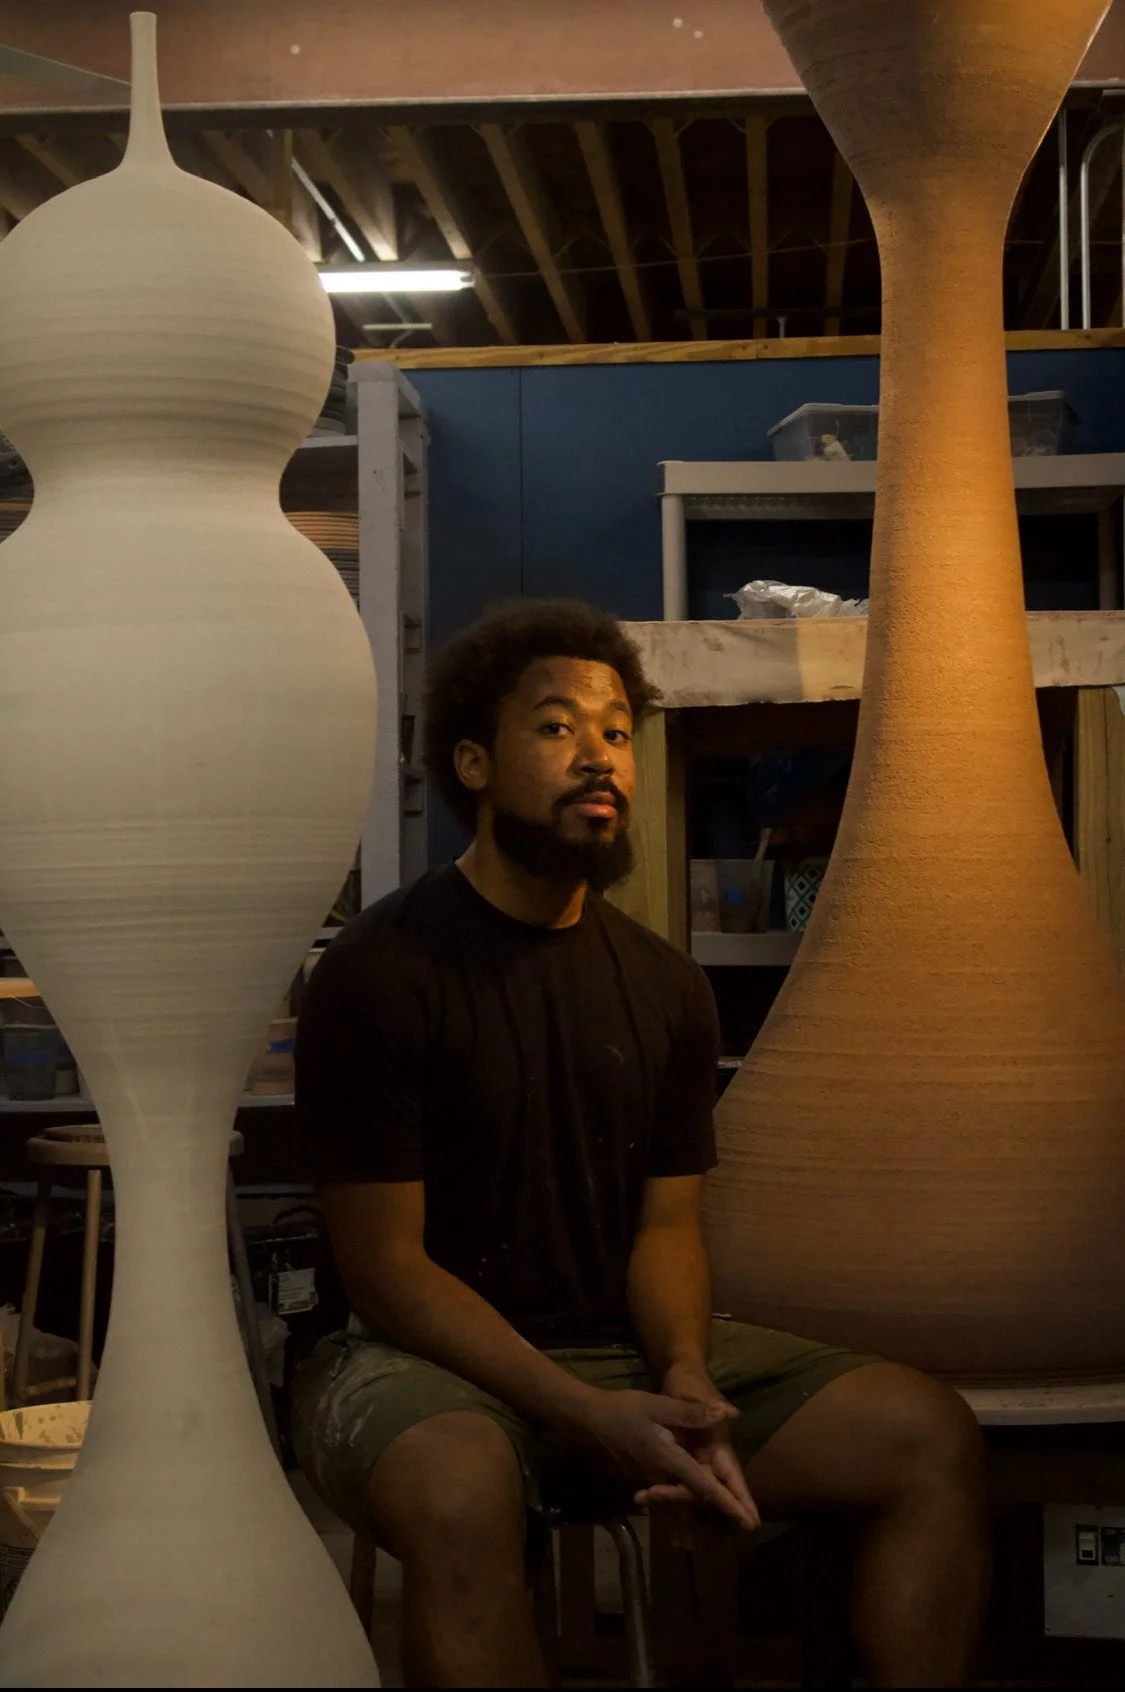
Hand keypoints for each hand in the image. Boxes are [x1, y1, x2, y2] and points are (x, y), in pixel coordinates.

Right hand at [572, 1387, 757, 1528]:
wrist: (588, 1419)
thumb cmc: (624, 1409)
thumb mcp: (658, 1406)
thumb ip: (691, 1413)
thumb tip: (726, 1412)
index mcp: (669, 1459)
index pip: (704, 1485)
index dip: (728, 1502)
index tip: (747, 1521)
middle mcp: (660, 1475)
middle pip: (693, 1497)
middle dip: (721, 1509)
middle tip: (748, 1523)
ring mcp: (648, 1479)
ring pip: (678, 1499)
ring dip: (696, 1515)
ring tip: (711, 1535)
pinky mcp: (640, 1476)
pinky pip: (664, 1493)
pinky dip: (677, 1504)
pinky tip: (677, 1518)